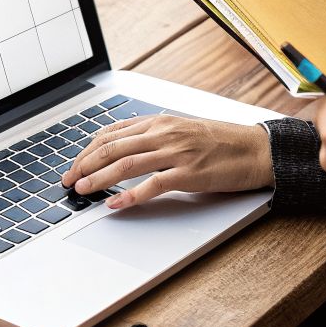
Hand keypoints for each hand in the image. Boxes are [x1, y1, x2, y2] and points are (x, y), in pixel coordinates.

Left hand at [63, 115, 272, 210]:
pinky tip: (115, 205)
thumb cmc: (223, 142)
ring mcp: (176, 152)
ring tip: (82, 190)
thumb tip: (125, 148)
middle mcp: (164, 132)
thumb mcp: (183, 130)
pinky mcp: (189, 173)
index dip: (87, 150)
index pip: (112, 133)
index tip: (74, 164)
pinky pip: (152, 184)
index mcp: (160, 121)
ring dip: (98, 178)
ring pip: (126, 163)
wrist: (257, 149)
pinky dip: (130, 196)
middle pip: (112, 147)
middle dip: (84, 164)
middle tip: (68, 180)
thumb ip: (155, 135)